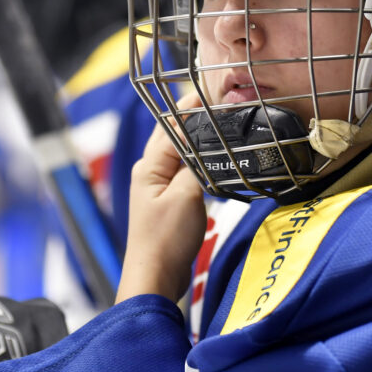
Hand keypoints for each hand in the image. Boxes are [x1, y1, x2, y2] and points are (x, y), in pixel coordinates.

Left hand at [117, 93, 207, 303]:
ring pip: (180, 154)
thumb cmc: (167, 239)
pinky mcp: (169, 202)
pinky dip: (199, 162)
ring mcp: (158, 188)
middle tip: (220, 106)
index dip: (191, 109)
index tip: (213, 93)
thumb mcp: (186, 196)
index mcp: (150, 166)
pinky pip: (184, 173)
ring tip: (221, 128)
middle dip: (193, 120)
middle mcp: (150, 172)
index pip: (172, 127)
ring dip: (197, 141)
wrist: (156, 277)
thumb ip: (195, 165)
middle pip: (173, 136)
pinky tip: (214, 162)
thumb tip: (205, 142)